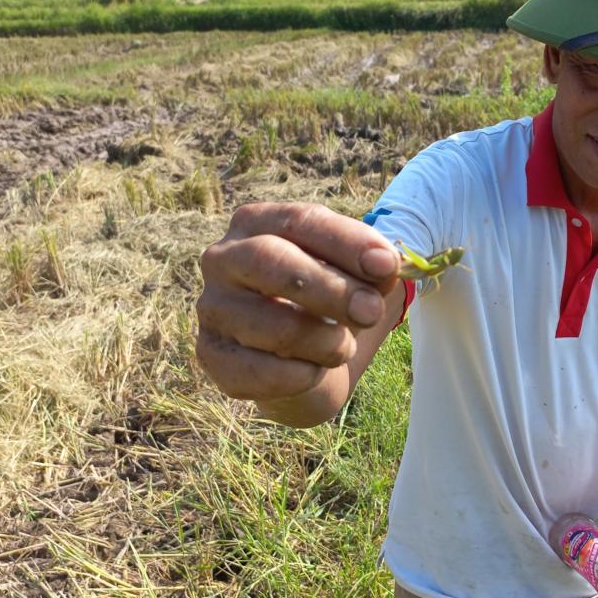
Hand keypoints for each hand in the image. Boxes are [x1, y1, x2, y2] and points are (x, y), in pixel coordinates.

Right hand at [196, 202, 399, 402]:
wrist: (300, 359)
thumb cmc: (328, 303)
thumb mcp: (354, 276)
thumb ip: (372, 267)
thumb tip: (385, 265)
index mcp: (256, 222)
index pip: (299, 221)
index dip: (346, 242)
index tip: (387, 265)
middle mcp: (222, 258)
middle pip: (270, 261)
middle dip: (332, 290)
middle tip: (372, 312)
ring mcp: (211, 307)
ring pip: (272, 324)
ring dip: (325, 342)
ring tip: (343, 348)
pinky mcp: (211, 354)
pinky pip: (258, 371)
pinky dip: (300, 376)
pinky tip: (314, 371)